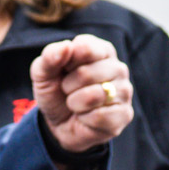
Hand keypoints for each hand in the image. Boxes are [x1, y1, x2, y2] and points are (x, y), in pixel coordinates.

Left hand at [31, 35, 134, 156]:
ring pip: (93, 96)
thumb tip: (66, 46)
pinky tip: (86, 117)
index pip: (84, 48)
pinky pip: (99, 116)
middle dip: (68, 87)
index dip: (66, 63)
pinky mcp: (125, 114)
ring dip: (75, 103)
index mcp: (101, 50)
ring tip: (77, 104)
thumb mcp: (43, 73)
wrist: (59, 123)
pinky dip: (85, 119)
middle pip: (86, 74)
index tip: (64, 70)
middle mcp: (117, 67)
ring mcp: (124, 91)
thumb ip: (49, 57)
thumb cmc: (56, 92)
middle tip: (69, 91)